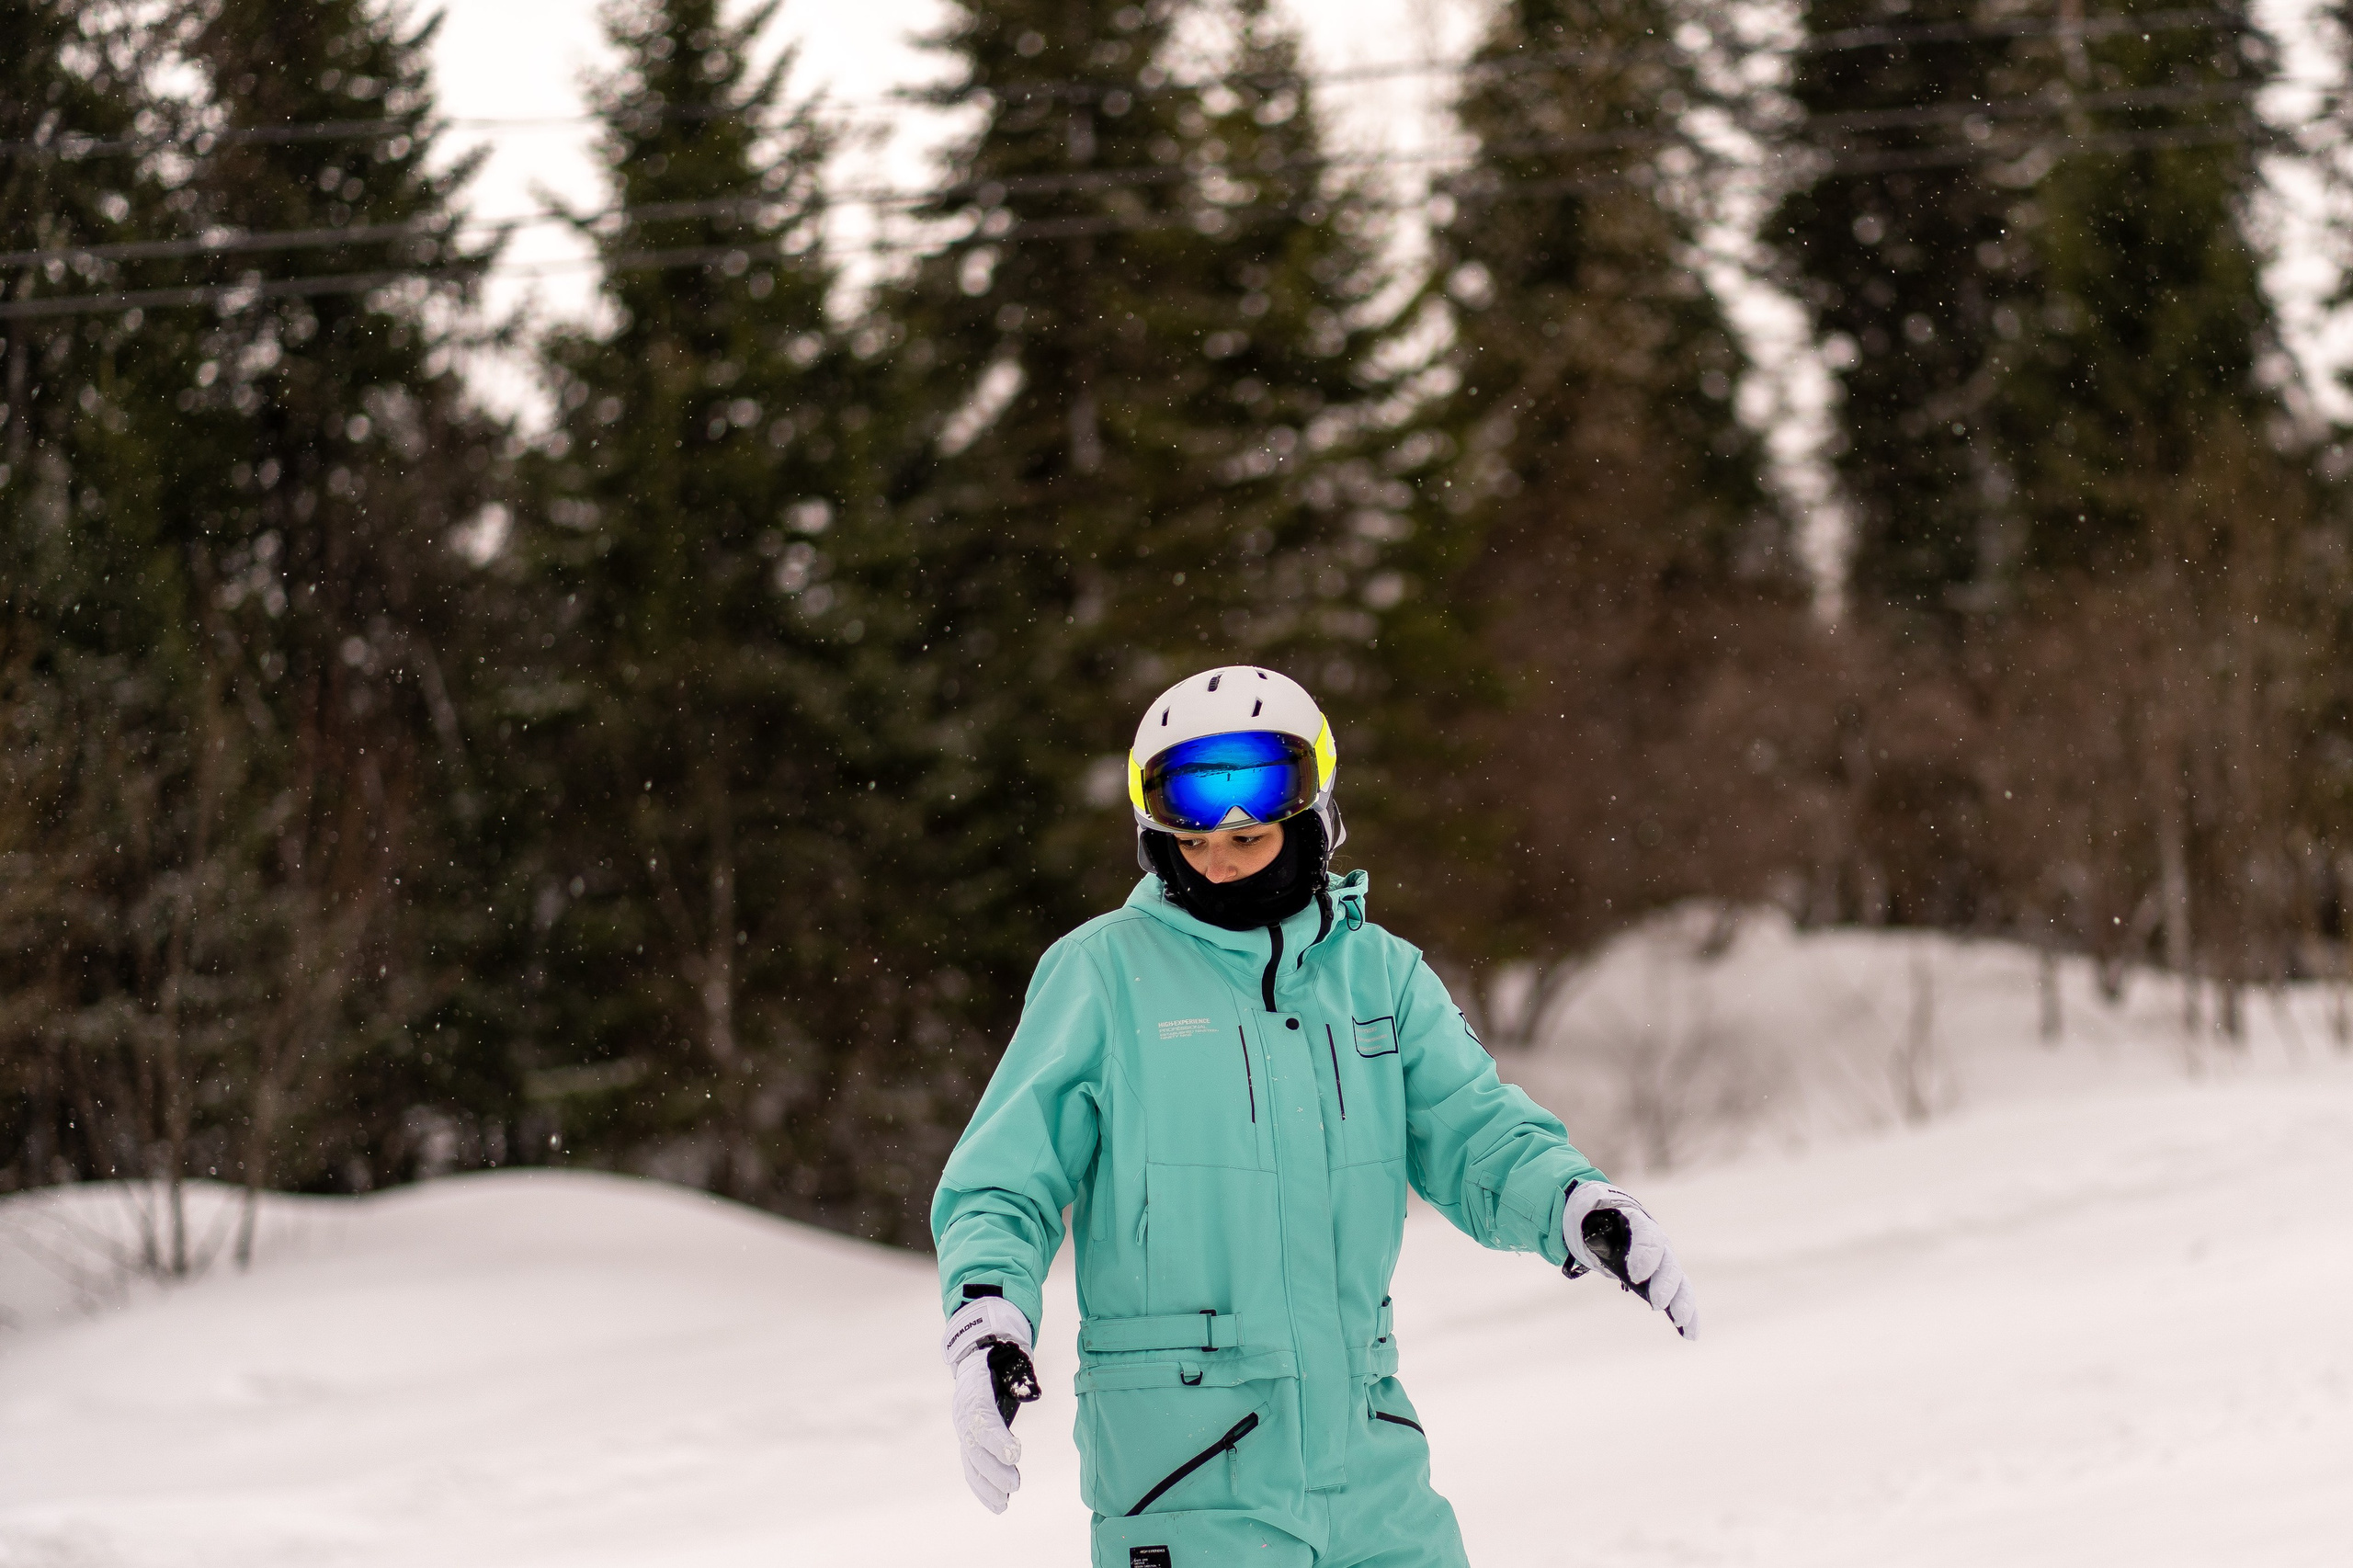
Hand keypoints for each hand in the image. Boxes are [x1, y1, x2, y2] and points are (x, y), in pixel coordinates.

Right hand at [941, 1294, 1039, 1511]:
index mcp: (973, 1392)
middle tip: (1015, 1484)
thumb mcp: (1012, 1361)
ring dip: (986, 1486)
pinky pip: (970, 1468)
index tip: (1015, 1455)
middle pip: (973, 1447)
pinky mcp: (967, 1442)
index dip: (996, 1439)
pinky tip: (997, 1505)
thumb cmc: (1001, 1361)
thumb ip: (1021, 1378)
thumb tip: (1033, 1395)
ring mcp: (962, 1429)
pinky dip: (981, 1488)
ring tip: (1005, 1504)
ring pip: (970, 1462)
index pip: (981, 1419)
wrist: (977, 1359)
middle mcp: (963, 1413)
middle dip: (993, 1469)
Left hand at [1563, 1182, 1697, 1340]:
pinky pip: (1681, 1296)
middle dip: (1664, 1283)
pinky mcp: (1666, 1280)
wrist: (1612, 1220)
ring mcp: (1664, 1261)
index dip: (1644, 1255)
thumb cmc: (1599, 1222)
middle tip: (1656, 1304)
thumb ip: (1587, 1232)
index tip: (1636, 1275)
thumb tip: (1575, 1245)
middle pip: (1667, 1262)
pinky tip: (1690, 1335)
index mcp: (1637, 1224)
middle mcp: (1657, 1242)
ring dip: (1682, 1302)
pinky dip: (1688, 1315)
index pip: (1646, 1236)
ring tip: (1681, 1322)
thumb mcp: (1589, 1221)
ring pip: (1679, 1281)